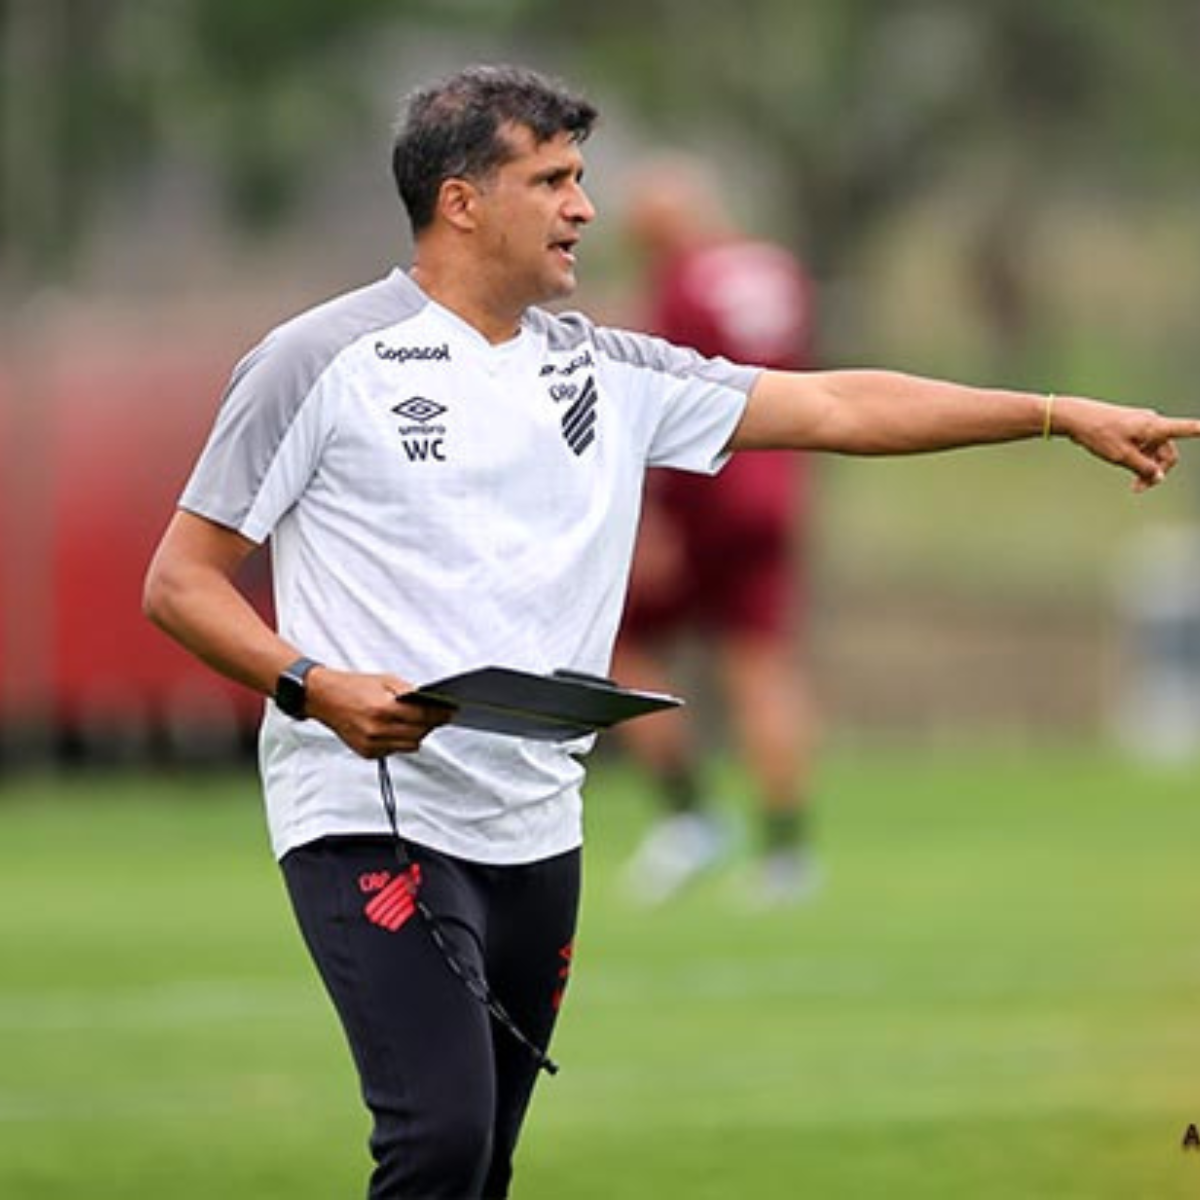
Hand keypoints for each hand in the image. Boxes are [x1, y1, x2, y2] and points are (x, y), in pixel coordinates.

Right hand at [304, 667, 452, 757]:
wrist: (324, 698)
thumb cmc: (353, 686)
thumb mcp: (385, 680)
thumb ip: (408, 692)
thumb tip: (431, 701)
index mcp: (382, 709)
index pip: (422, 716)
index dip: (440, 714)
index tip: (452, 712)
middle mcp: (377, 730)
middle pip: (419, 734)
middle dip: (430, 724)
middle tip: (437, 715)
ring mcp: (371, 744)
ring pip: (409, 746)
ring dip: (417, 734)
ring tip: (416, 721)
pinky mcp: (367, 753)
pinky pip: (395, 750)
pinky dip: (400, 741)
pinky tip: (395, 728)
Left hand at [1057, 397, 1199, 491]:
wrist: (1076, 418)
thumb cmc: (1099, 434)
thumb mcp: (1121, 457)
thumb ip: (1144, 468)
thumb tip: (1159, 477)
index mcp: (1154, 427)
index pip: (1187, 428)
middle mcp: (1152, 423)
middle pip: (1167, 451)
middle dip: (1158, 470)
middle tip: (1138, 488)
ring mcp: (1142, 425)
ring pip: (1154, 451)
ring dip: (1146, 467)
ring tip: (1132, 483)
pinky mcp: (1131, 428)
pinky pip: (1143, 446)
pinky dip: (1138, 458)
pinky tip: (1124, 465)